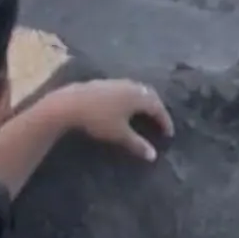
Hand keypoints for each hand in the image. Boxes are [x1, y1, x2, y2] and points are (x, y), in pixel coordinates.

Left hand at [51, 79, 174, 160]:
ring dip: (143, 102)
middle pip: (149, 95)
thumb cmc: (98, 119)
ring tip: (144, 114)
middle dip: (156, 108)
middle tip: (160, 121)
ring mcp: (116, 82)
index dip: (165, 121)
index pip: (158, 108)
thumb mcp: (119, 135)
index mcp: (138, 96)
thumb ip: (137, 144)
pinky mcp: (103, 83)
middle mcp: (130, 86)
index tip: (169, 134)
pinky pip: (125, 90)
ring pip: (136, 90)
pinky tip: (124, 107)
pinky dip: (131, 99)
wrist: (69, 104)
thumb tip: (153, 155)